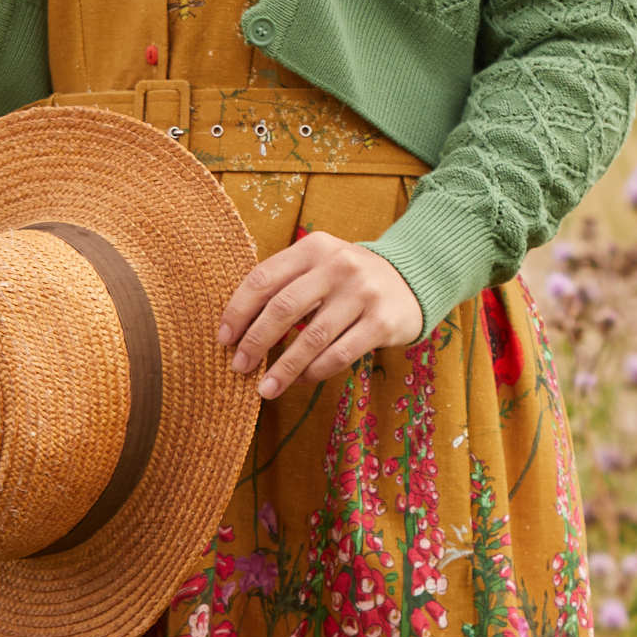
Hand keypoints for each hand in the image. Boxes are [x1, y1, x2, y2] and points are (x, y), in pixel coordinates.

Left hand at [216, 231, 423, 398]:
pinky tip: (301, 380)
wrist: (413, 279)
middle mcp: (338, 265)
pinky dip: (314, 372)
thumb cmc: (348, 279)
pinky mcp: (382, 322)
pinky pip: (340, 354)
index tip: (223, 338)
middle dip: (255, 342)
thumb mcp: (319, 265)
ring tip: (265, 389)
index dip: (238, 310)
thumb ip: (285, 284)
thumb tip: (237, 328)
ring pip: (311, 338)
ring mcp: (362, 293)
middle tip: (239, 367)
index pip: (264, 278)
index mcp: (313, 247)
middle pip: (283, 308)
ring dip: (283, 368)